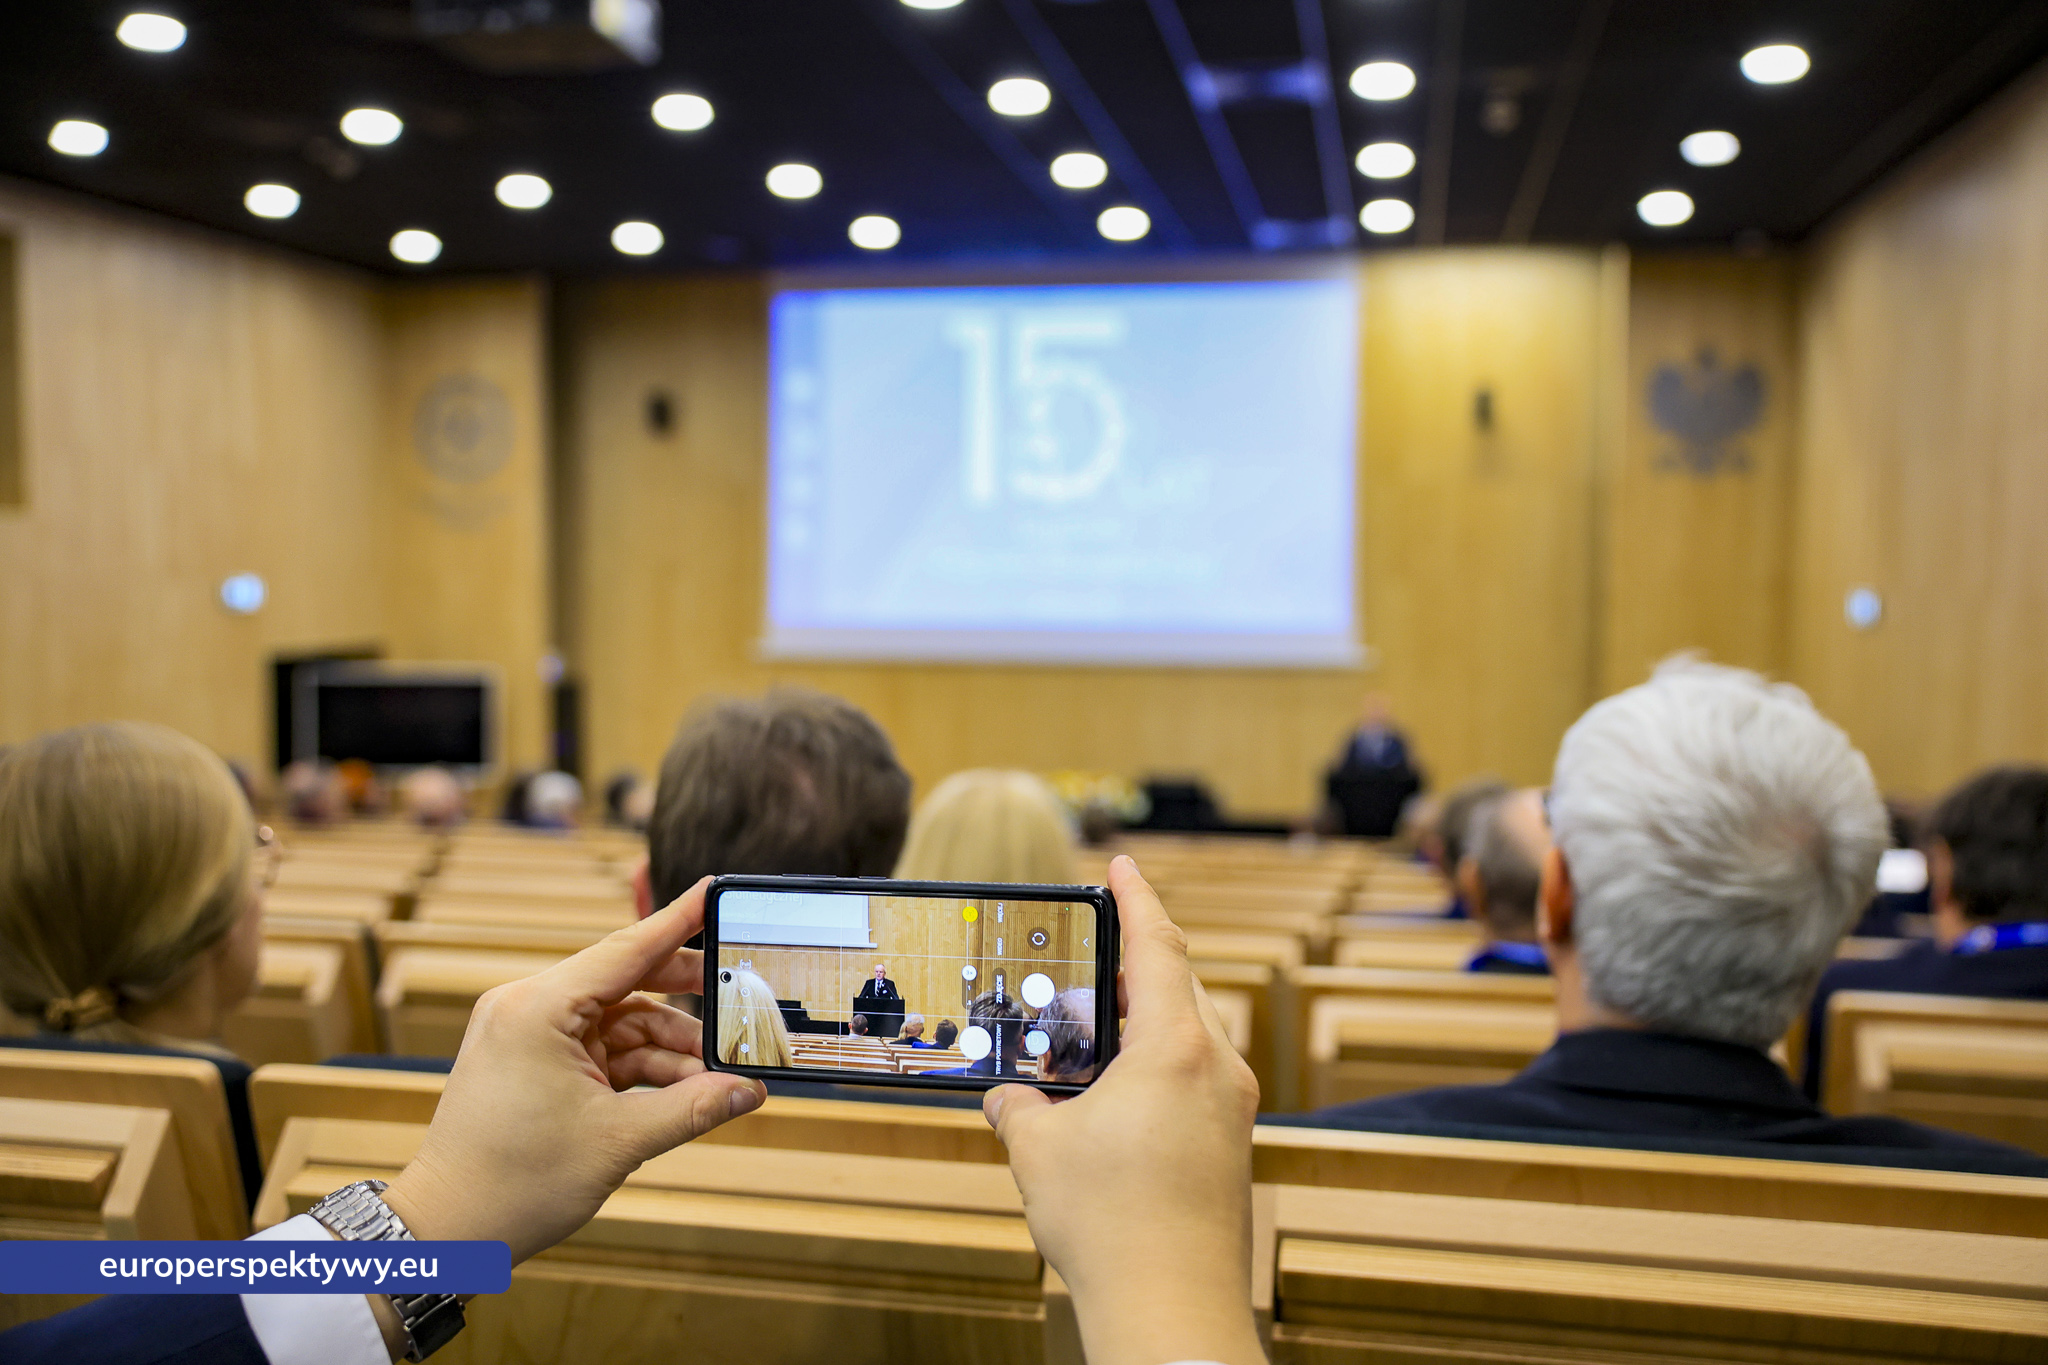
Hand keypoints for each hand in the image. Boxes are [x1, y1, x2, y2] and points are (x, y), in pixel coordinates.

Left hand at [381, 877, 764, 1262]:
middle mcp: (528, 1008)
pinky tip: (684, 1089)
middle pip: (626, 980)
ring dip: (668, 1047)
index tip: (714, 889)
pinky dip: (640, 1067)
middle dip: (684, 998)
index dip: (678, 920)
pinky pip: (601, 1048)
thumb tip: (749, 1091)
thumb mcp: (616, 1143)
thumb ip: (691, 1109)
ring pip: (619, 1020)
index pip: (626, 949)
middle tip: (740, 1001)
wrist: (447, 1232)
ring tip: (716, 1075)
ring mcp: (529, 1035)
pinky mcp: (533, 1062)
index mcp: (538, 1009)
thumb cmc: (511, 1185)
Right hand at [983, 856, 1265, 1364]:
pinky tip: (1113, 1094)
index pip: (1159, 946)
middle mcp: (1217, 1069)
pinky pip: (1194, 1079)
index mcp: (1177, 1049)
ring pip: (1189, 1036)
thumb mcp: (1039, 1153)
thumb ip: (1019, 1109)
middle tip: (1093, 948)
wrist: (1171, 1310)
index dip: (1137, 897)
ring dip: (1145, 1019)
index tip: (1121, 864)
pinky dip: (1156, 1066)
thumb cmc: (1113, 1225)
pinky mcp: (1231, 1146)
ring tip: (1092, 1027)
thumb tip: (1009, 1101)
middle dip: (1137, 962)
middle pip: (1181, 987)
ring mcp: (1232, 1109)